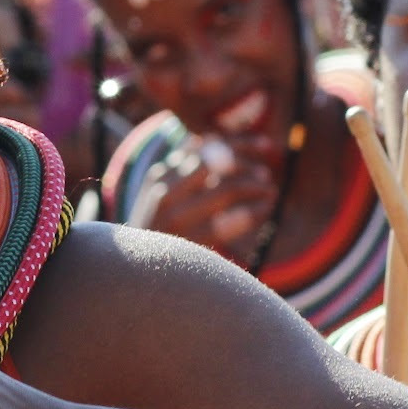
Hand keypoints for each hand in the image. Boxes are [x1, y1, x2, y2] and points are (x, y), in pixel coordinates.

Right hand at [128, 146, 277, 262]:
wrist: (137, 270)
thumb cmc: (159, 228)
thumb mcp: (162, 194)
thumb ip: (184, 168)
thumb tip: (211, 138)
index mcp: (161, 175)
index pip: (207, 148)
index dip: (241, 143)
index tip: (266, 144)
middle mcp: (165, 193)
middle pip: (217, 164)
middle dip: (249, 164)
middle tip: (266, 172)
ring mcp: (176, 219)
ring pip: (226, 190)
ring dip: (255, 187)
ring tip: (270, 191)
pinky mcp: (191, 243)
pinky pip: (231, 221)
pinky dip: (254, 212)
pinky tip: (266, 209)